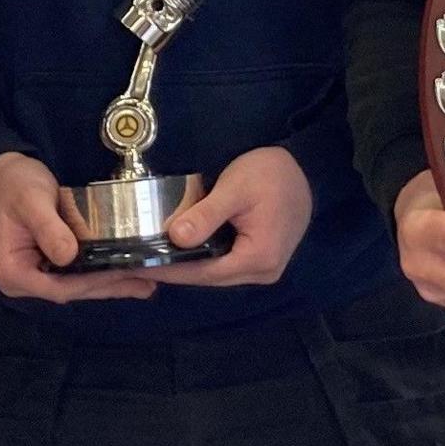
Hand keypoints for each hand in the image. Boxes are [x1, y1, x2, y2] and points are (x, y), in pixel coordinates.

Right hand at [0, 151, 158, 304]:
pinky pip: (76, 273)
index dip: (90, 283)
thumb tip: (68, 256)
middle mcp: (23, 280)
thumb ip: (48, 228)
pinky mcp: (48, 263)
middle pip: (72, 290)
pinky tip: (127, 274)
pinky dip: (101, 273)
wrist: (0, 171)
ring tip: (147, 284)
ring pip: (78, 284)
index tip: (120, 274)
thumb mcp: (30, 200)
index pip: (58, 287)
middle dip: (109, 287)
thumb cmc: (12, 183)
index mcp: (12, 271)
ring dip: (111, 284)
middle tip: (147, 284)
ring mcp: (36, 273)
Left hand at [146, 146, 311, 287]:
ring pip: (218, 273)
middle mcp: (264, 272)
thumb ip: (206, 215)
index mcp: (259, 257)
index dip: (172, 271)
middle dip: (176, 271)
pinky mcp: (262, 259)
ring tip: (155, 259)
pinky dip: (204, 259)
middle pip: (211, 277)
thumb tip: (175, 238)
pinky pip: (227, 265)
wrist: (304, 168)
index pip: (205, 273)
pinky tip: (182, 252)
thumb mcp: (235, 188)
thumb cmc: (271, 174)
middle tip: (140, 264)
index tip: (140, 268)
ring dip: (189, 266)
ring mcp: (265, 268)